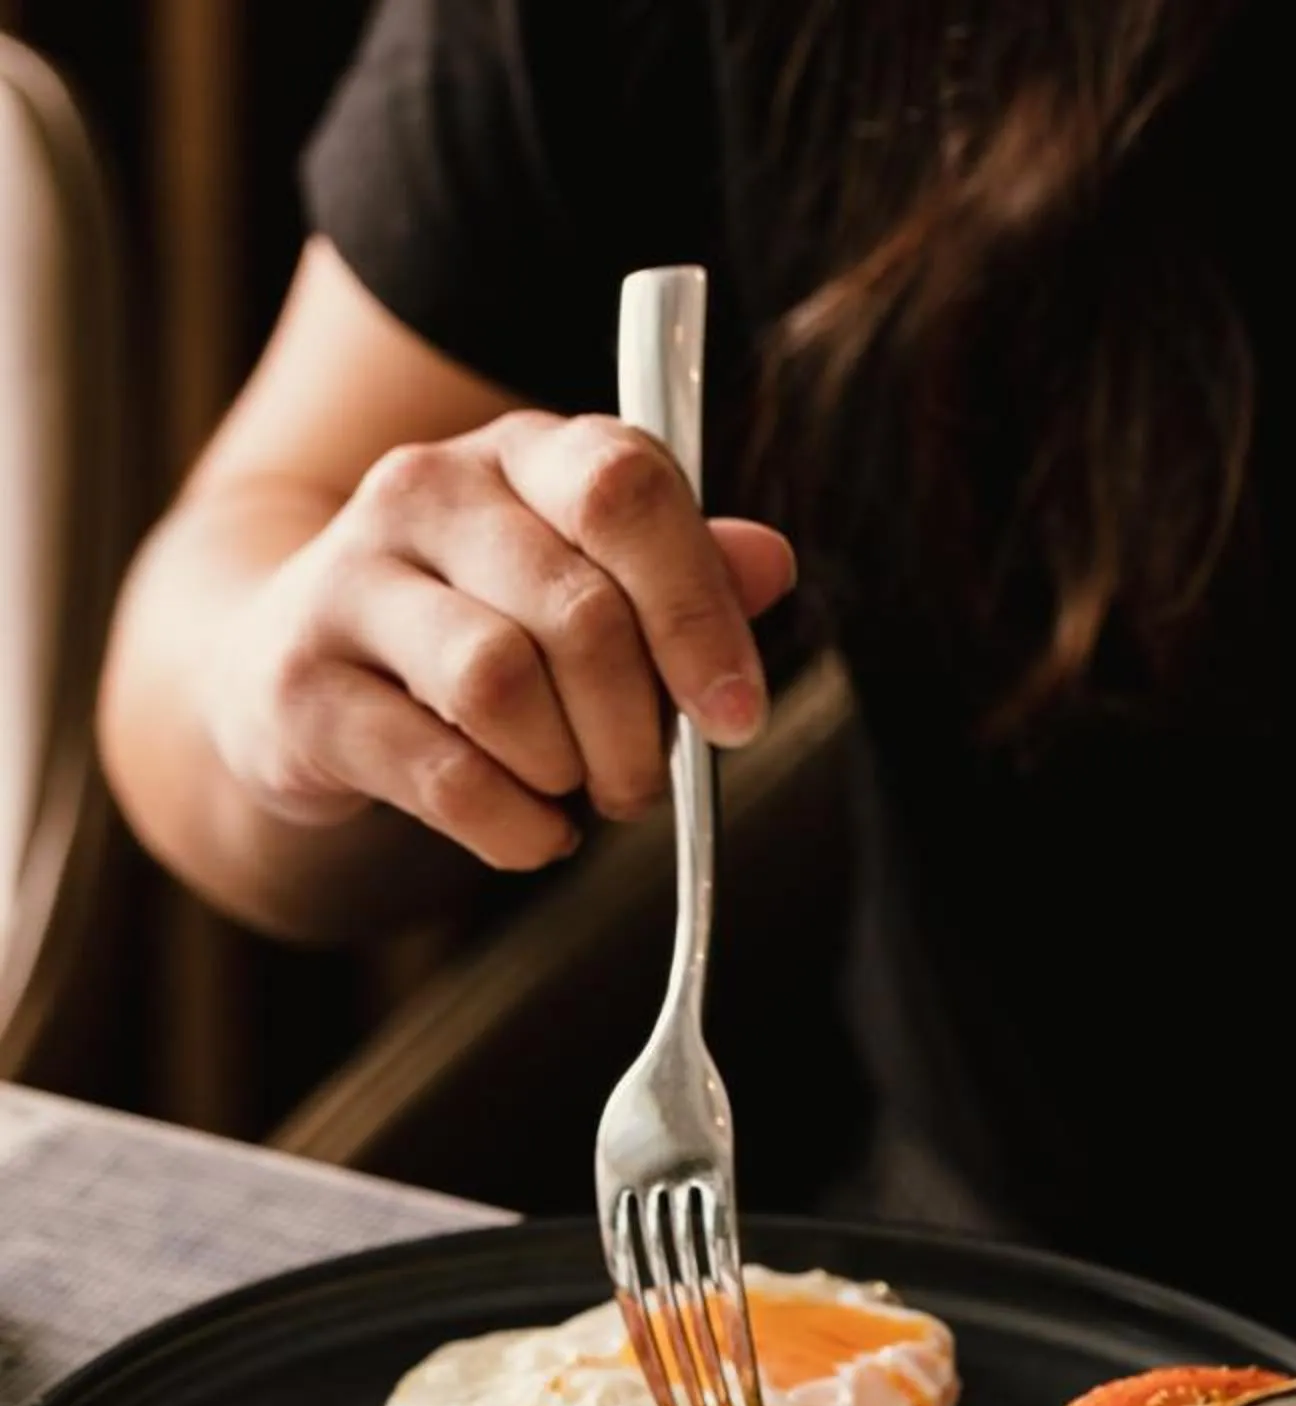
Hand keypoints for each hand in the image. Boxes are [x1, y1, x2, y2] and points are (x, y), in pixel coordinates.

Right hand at [205, 411, 796, 871]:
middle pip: (578, 612)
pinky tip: (524, 831)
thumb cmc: (477, 630)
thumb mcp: (586, 588)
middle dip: (636, 730)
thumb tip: (772, 564)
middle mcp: (427, 488)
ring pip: (501, 687)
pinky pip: (442, 774)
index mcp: (522, 453)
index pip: (625, 490)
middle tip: (638, 784)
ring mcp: (349, 579)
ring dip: (566, 772)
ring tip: (567, 793)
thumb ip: (683, 576)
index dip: (699, 614)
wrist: (293, 672)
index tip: (737, 717)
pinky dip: (511, 827)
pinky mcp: (302, 685)